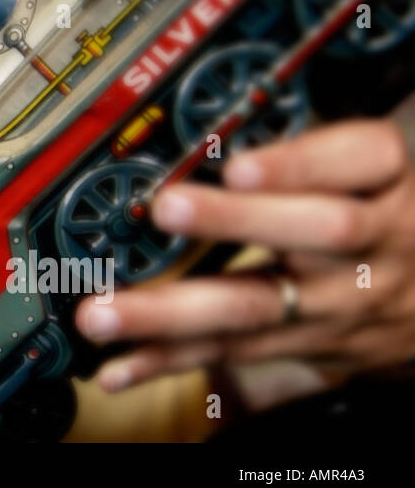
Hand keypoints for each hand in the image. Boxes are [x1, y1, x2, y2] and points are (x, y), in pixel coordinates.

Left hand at [74, 119, 414, 403]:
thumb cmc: (374, 209)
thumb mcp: (362, 168)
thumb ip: (299, 145)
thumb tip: (201, 122)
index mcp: (381, 180)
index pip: (359, 158)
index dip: (297, 163)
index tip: (237, 163)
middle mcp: (368, 243)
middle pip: (313, 231)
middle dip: (234, 220)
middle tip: (166, 208)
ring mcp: (336, 303)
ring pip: (257, 305)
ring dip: (171, 311)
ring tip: (105, 311)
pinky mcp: (305, 346)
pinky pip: (232, 353)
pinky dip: (168, 360)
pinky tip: (118, 366)